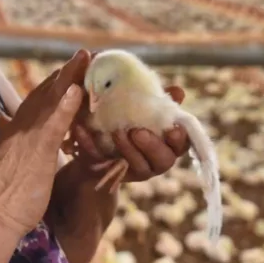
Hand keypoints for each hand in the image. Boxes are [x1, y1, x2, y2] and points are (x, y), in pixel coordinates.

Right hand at [0, 50, 89, 238]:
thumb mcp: (5, 168)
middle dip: (64, 74)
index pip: (34, 103)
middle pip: (43, 94)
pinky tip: (79, 90)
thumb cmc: (1, 202)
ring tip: (86, 58)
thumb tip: (5, 136)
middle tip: (83, 55)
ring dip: (69, 77)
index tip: (66, 72)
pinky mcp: (37, 152)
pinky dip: (66, 105)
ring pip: (50, 101)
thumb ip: (9, 150)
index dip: (51, 87)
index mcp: (11, 135)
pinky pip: (54, 124)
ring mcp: (26, 139)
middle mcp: (17, 130)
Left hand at [64, 85, 189, 191]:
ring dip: (128, 150)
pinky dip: (91, 146)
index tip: (174, 130)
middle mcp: (155, 160)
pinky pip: (101, 162)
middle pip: (163, 160)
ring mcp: (134, 169)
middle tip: (137, 132)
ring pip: (139, 167)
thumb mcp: (142, 105)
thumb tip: (178, 91)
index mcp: (168, 143)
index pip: (181, 144)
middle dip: (152, 146)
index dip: (180, 139)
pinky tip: (82, 130)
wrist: (95, 134)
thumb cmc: (128, 115)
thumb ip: (159, 100)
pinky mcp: (108, 171)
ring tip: (117, 133)